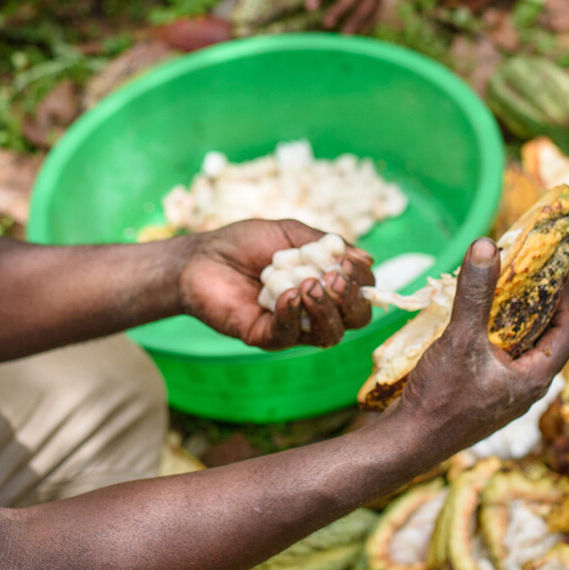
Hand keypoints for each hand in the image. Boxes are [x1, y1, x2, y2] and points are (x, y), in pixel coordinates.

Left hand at [179, 219, 375, 350]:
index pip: (362, 292)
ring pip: (329, 334)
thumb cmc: (245, 243)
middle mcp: (315, 310)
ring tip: (309, 285)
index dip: (363, 280)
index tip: (348, 262)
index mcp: (325, 284)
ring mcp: (292, 326)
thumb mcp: (290, 234)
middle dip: (351, 299)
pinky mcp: (264, 336)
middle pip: (354, 319)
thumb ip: (325, 244)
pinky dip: (293, 315)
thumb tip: (367, 258)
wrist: (201, 256)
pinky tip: (287, 295)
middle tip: (334, 278)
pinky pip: (288, 335)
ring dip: (326, 309)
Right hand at [390, 239, 568, 453]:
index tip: (555, 266)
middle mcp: (526, 387)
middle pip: (546, 336)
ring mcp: (504, 393)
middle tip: (526, 269)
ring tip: (500, 286)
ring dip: (514, 316)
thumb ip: (475, 293)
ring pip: (521, 346)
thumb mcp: (460, 339)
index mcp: (535, 378)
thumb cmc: (441, 398)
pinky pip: (499, 356)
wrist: (408, 443)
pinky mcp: (483, 394)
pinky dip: (494, 332)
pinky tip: (473, 317)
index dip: (567, 296)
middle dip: (538, 301)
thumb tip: (487, 245)